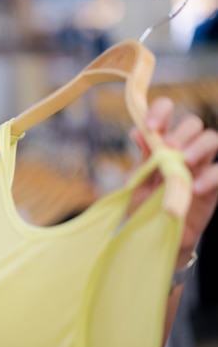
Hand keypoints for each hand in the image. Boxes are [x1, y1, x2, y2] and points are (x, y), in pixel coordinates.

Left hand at [130, 97, 217, 268]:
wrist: (155, 234)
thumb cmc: (145, 206)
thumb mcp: (138, 183)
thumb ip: (142, 160)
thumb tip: (137, 132)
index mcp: (160, 143)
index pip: (166, 112)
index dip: (160, 112)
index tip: (151, 126)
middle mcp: (183, 149)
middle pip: (193, 124)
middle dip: (182, 131)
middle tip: (169, 147)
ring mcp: (200, 166)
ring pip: (212, 139)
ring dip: (198, 147)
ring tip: (184, 161)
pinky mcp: (213, 186)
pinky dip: (210, 176)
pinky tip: (195, 188)